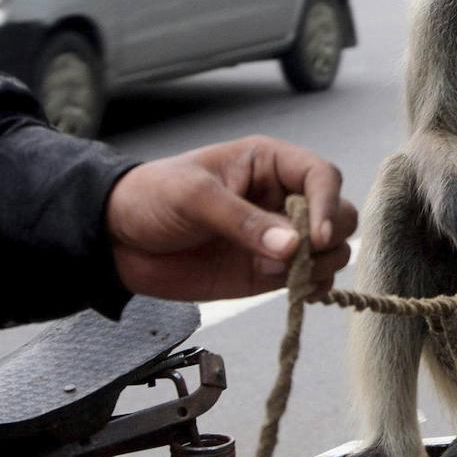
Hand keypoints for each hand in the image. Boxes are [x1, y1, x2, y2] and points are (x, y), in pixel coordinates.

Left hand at [106, 135, 356, 301]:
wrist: (117, 239)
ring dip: (322, 265)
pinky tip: (297, 292)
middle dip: (330, 236)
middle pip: (340, 213)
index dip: (328, 204)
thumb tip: (291, 246)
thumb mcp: (194, 197)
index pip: (322, 176)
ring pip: (332, 250)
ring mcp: (278, 237)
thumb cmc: (153, 197)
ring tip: (290, 276)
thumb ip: (243, 221)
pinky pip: (310, 279)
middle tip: (302, 256)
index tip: (317, 237)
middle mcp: (282, 198)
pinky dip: (312, 288)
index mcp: (270, 163)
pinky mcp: (268, 271)